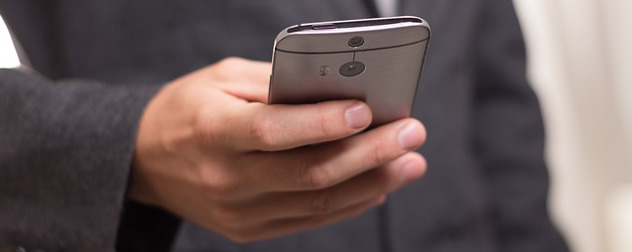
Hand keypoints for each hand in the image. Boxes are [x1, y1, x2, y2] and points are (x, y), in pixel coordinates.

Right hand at [130, 57, 426, 241]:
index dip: (322, 123)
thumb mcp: (221, 79)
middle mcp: (226, 178)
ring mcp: (238, 211)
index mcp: (214, 130)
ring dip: (371, 183)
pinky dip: (348, 204)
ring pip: (317, 203)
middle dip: (369, 154)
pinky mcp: (249, 229)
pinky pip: (308, 221)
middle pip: (309, 173)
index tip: (367, 110)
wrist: (146, 161)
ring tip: (409, 163)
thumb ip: (275, 83)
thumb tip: (335, 90)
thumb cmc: (188, 109)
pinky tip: (377, 186)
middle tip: (411, 134)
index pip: (274, 131)